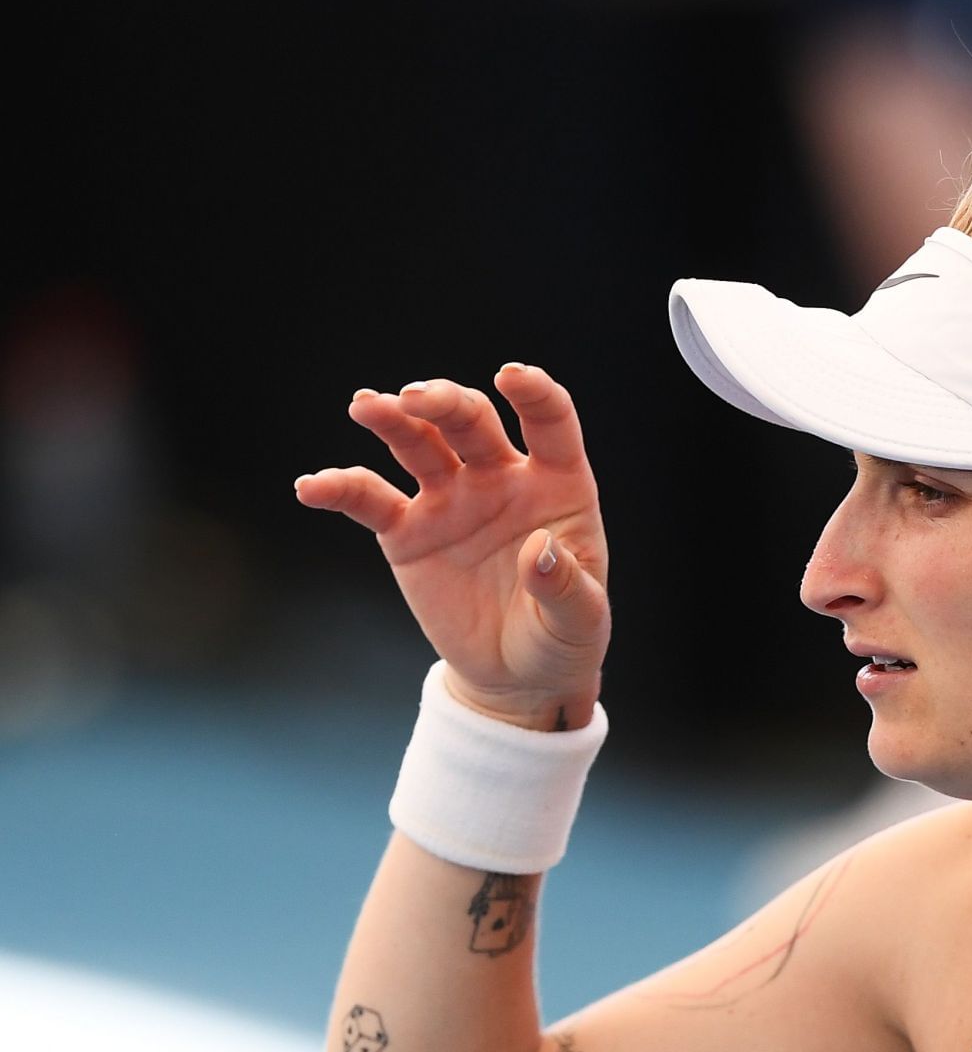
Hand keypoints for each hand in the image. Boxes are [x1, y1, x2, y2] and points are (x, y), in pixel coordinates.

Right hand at [294, 364, 610, 727]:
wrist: (517, 676)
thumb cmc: (562, 638)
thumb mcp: (579, 621)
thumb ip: (566, 585)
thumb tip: (540, 551)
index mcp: (557, 486)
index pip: (549, 422)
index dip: (534, 393)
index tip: (509, 375)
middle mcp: (501, 479)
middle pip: (471, 422)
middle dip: (443, 402)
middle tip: (413, 398)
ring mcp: (451, 500)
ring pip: (418, 444)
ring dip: (390, 420)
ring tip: (364, 405)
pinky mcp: (408, 533)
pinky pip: (369, 501)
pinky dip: (340, 489)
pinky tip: (311, 487)